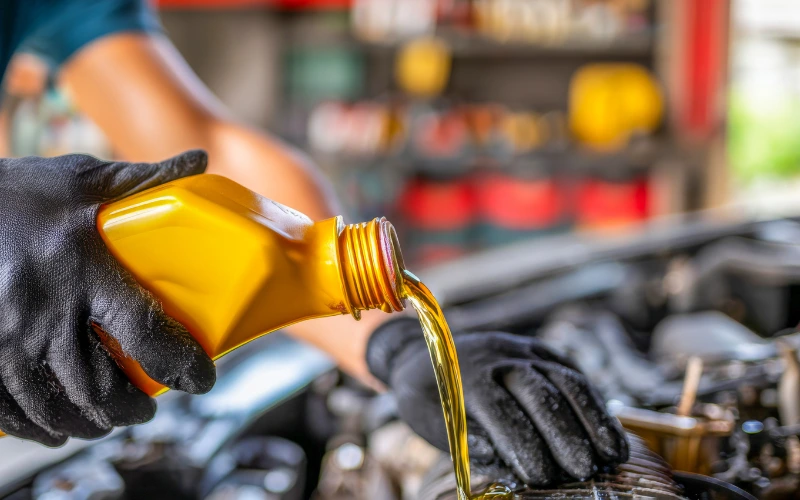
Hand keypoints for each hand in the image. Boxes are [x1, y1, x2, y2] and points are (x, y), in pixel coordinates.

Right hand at [0, 151, 215, 445]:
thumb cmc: (12, 193)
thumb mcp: (77, 179)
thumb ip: (140, 180)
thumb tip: (199, 158)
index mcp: (81, 269)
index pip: (145, 332)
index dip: (181, 365)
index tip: (200, 379)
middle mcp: (44, 312)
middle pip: (102, 386)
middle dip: (133, 408)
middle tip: (148, 408)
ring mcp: (4, 340)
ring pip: (58, 405)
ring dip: (92, 422)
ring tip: (110, 419)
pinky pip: (11, 410)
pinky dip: (39, 426)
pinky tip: (57, 426)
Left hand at [366, 318, 628, 485]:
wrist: (424, 350)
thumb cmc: (427, 396)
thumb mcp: (433, 419)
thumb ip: (470, 438)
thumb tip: (506, 459)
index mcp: (465, 375)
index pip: (499, 408)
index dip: (521, 442)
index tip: (539, 475)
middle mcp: (499, 356)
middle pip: (539, 392)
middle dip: (563, 433)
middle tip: (581, 470)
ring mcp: (524, 349)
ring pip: (565, 380)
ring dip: (592, 419)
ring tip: (611, 457)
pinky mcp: (544, 352)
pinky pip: (575, 376)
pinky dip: (597, 408)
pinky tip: (612, 438)